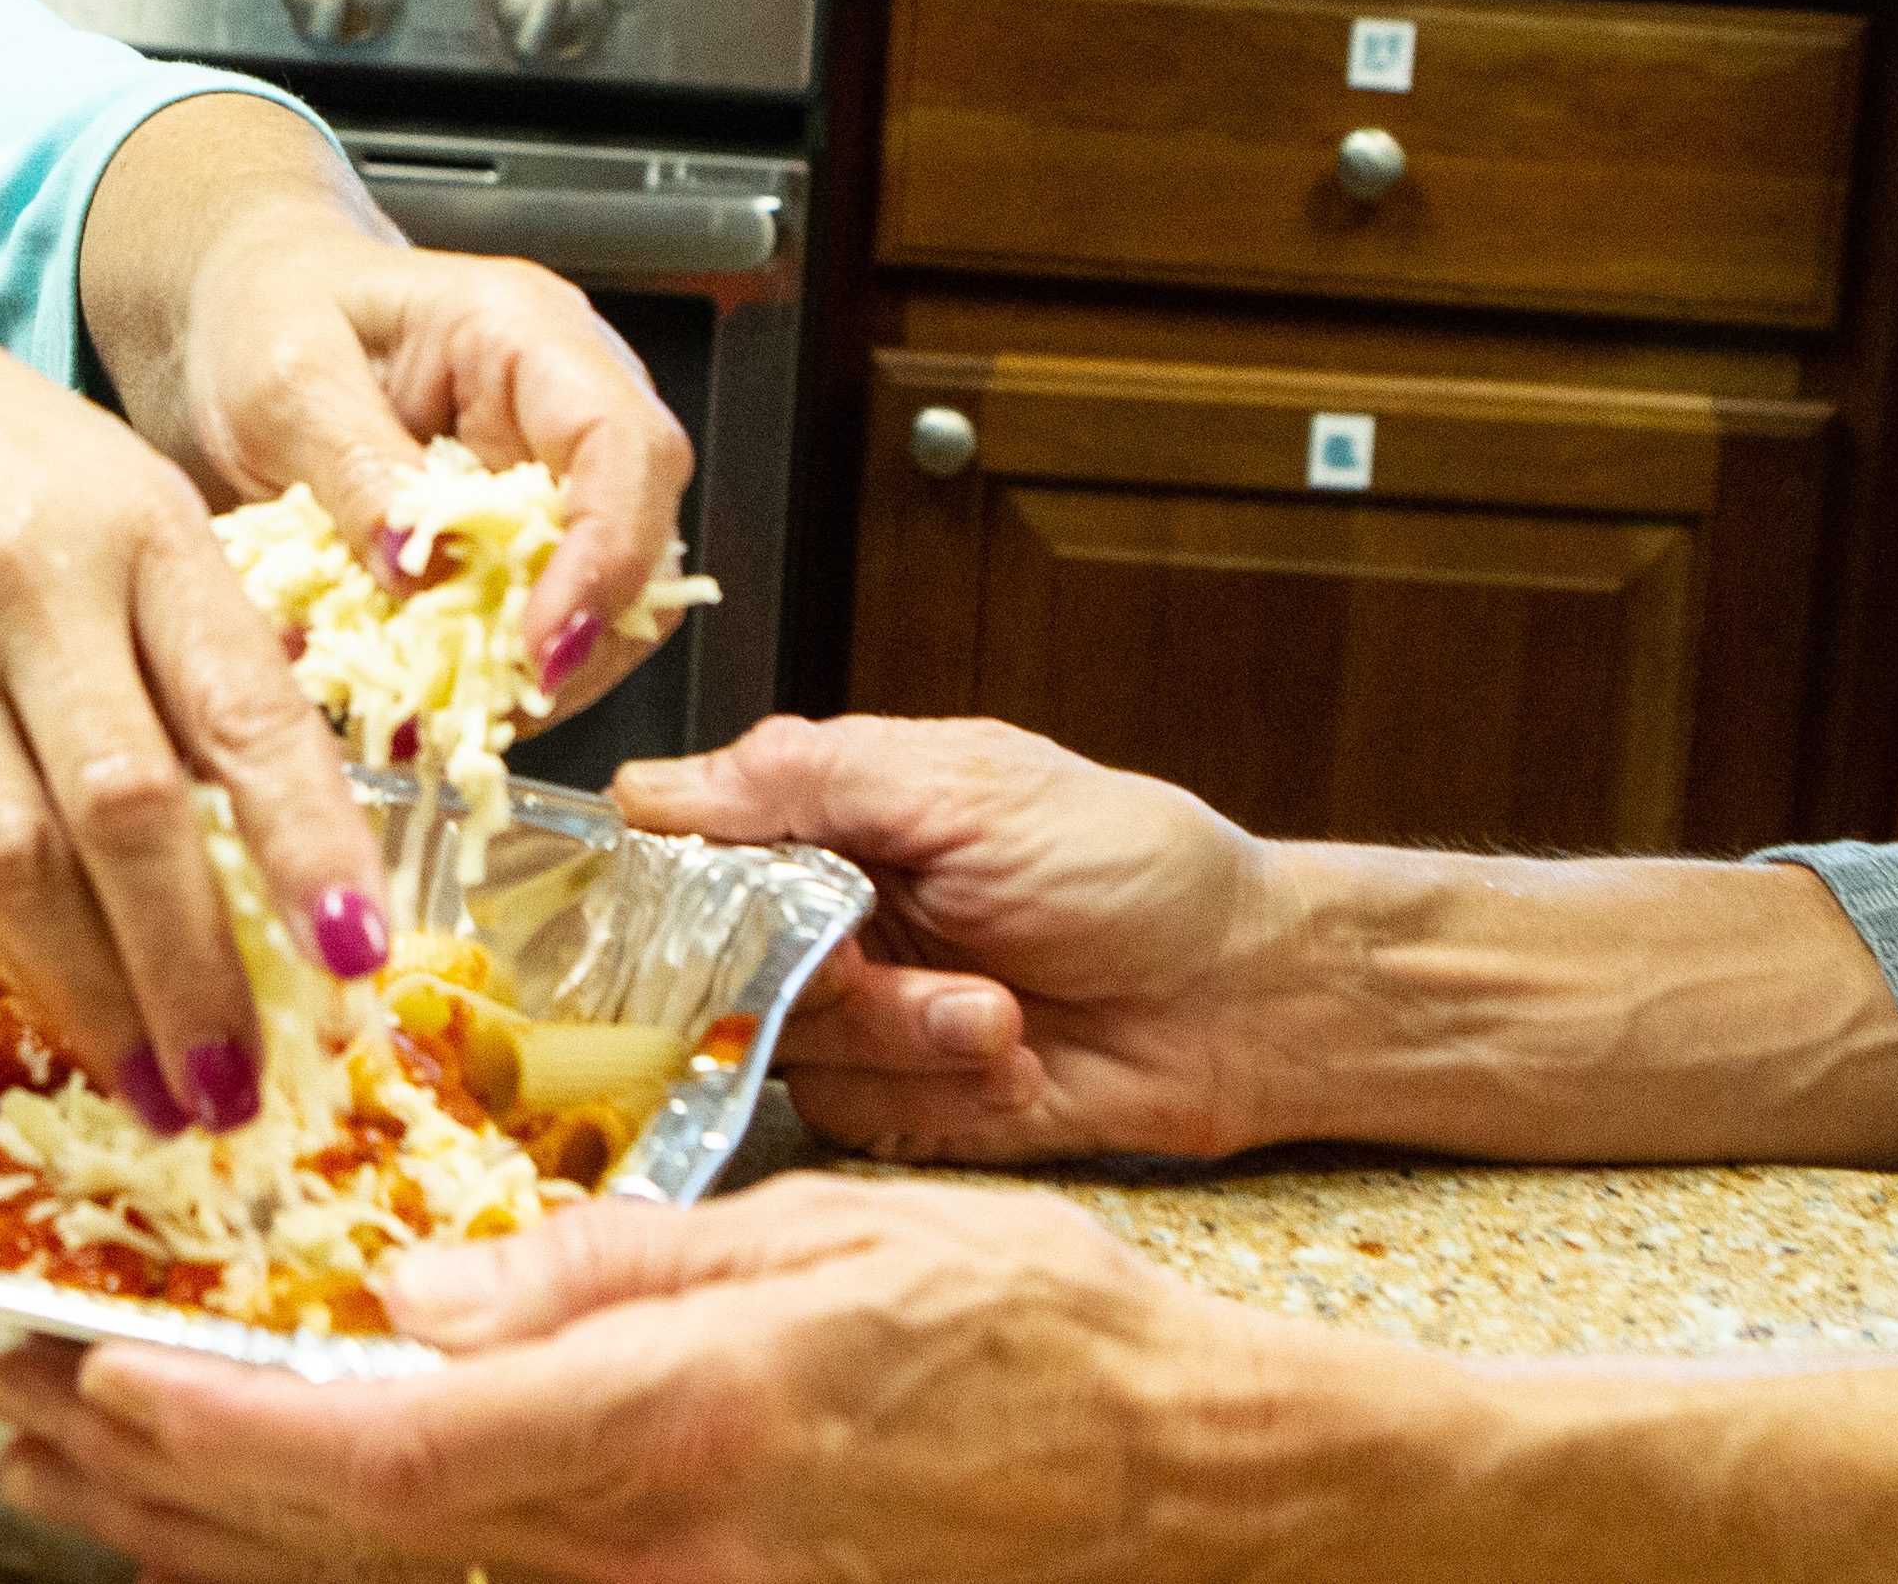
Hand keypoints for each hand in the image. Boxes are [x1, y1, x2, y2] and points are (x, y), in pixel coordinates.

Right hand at [0, 268, 389, 1135]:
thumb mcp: (102, 478)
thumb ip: (182, 616)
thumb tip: (272, 777)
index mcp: (133, 526)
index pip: (240, 704)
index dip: (305, 838)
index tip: (358, 951)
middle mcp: (33, 596)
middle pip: (129, 809)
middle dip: (197, 967)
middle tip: (253, 1087)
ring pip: (24, 861)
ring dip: (104, 999)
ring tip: (170, 1099)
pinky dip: (21, 955)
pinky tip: (74, 1020)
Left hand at [0, 1173, 1395, 1583]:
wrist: (1179, 1485)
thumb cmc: (1021, 1330)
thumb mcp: (811, 1237)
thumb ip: (594, 1273)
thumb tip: (407, 1292)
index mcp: (672, 1430)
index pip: (382, 1462)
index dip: (211, 1438)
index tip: (86, 1380)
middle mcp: (648, 1558)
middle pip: (343, 1554)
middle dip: (155, 1488)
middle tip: (20, 1402)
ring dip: (206, 1538)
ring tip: (75, 1465)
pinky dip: (324, 1567)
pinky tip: (241, 1531)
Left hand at [88, 98, 695, 722]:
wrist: (236, 314)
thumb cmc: (264, 311)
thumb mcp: (284, 378)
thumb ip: (354, 467)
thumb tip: (420, 573)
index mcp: (526, 333)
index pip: (624, 446)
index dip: (605, 555)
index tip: (542, 640)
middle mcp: (561, 406)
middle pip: (640, 540)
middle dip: (576, 637)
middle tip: (480, 701)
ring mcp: (545, 478)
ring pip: (602, 603)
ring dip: (528, 669)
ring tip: (433, 705)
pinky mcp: (510, 541)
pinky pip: (533, 624)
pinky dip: (485, 672)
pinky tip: (419, 689)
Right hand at [609, 715, 1305, 1161]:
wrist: (1249, 996)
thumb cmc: (1134, 866)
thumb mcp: (967, 784)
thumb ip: (804, 778)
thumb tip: (648, 787)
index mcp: (824, 824)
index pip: (679, 856)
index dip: (676, 897)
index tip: (722, 918)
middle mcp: (823, 922)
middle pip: (715, 972)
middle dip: (825, 983)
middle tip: (906, 969)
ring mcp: (858, 1018)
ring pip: (786, 1053)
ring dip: (902, 1041)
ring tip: (1003, 1015)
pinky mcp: (899, 1104)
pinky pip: (853, 1118)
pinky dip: (939, 1095)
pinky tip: (1015, 1064)